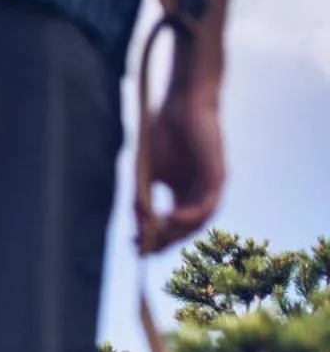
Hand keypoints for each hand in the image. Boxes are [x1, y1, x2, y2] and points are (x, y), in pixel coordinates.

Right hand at [140, 89, 224, 253]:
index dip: (153, 237)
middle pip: (184, 229)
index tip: (134, 244)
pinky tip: (170, 218)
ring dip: (175, 234)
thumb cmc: (162, 133)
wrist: (182, 105)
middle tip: (144, 246)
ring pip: (197, 223)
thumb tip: (140, 232)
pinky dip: (189, 217)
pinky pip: (207, 207)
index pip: (170, 225)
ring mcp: (210, 186)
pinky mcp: (218, 177)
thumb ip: (142, 203)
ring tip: (155, 235)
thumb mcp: (145, 175)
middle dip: (162, 241)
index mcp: (182, 192)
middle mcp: (198, 192)